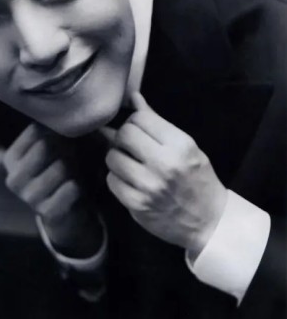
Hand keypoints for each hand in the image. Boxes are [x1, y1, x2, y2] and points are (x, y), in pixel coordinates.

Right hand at [3, 123, 101, 257]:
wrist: (63, 210)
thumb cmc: (57, 168)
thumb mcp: (49, 147)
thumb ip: (49, 131)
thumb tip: (61, 112)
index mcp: (11, 158)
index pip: (35, 131)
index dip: (55, 129)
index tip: (64, 134)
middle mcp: (14, 178)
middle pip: (44, 146)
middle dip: (64, 145)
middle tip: (73, 149)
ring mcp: (29, 197)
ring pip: (60, 167)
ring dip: (73, 165)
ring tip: (75, 167)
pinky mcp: (46, 212)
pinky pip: (71, 189)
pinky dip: (78, 185)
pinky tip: (76, 185)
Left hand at [105, 92, 226, 257]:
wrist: (209, 222)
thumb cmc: (198, 178)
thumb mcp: (186, 146)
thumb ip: (157, 122)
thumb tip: (133, 98)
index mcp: (180, 145)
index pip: (140, 118)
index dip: (135, 120)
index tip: (140, 129)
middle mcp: (164, 164)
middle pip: (123, 134)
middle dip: (124, 137)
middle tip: (132, 146)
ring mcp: (148, 186)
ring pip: (112, 157)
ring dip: (118, 158)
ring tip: (131, 163)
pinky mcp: (136, 205)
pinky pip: (111, 180)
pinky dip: (117, 178)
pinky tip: (130, 181)